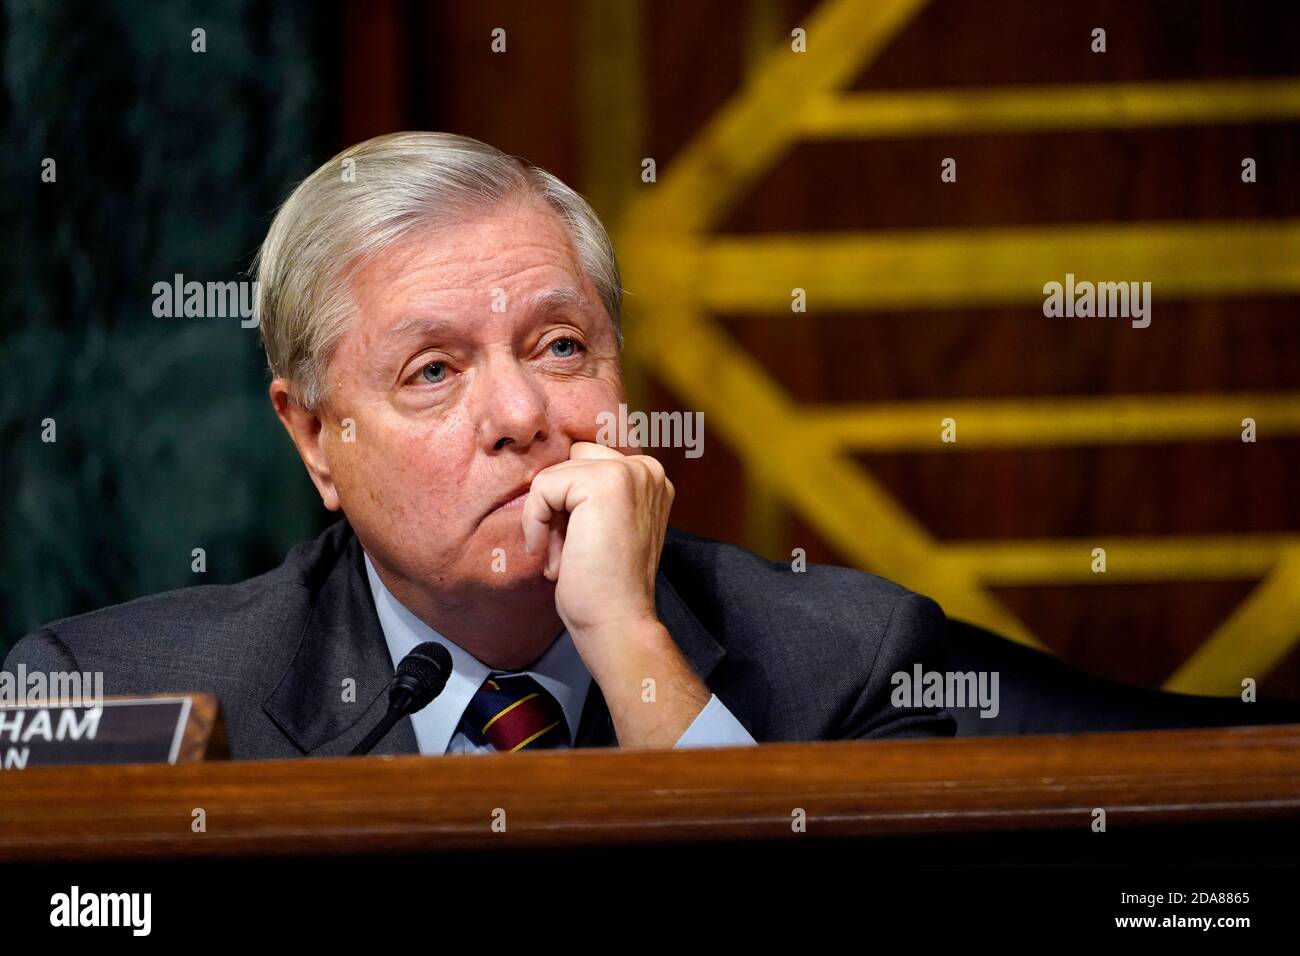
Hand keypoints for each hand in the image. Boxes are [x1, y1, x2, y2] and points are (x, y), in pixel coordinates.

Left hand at [521, 442, 671, 646]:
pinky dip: (536, 521)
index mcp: (649, 477)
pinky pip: (544, 486)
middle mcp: (646, 468)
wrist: (616, 621)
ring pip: (555, 473)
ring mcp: (629, 472)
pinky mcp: (605, 483)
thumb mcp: (602, 526)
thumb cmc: (604, 585)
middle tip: (567, 549)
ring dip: (548, 516)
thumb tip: (546, 474)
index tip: (576, 544)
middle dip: (559, 503)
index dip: (568, 502)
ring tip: (563, 556)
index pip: (585, 461)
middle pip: (570, 460)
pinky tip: (551, 555)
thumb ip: (588, 495)